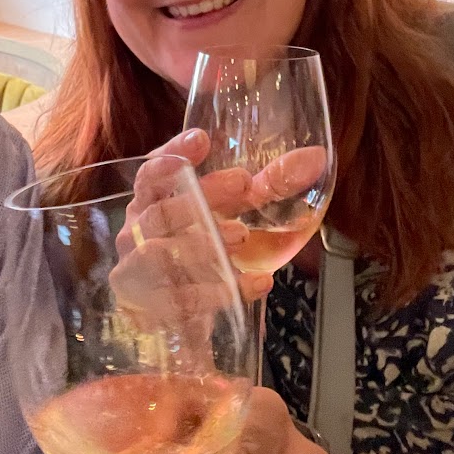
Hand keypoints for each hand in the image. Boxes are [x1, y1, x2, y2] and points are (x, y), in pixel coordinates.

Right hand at [126, 130, 320, 303]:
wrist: (183, 314)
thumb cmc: (205, 247)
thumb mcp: (236, 213)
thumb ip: (268, 185)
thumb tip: (316, 157)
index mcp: (151, 201)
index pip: (152, 173)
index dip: (173, 153)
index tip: (202, 139)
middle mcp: (137, 233)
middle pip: (160, 210)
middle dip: (201, 196)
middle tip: (245, 184)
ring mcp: (138, 273)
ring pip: (159, 254)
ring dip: (202, 243)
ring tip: (243, 235)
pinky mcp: (150, 310)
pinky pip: (180, 300)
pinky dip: (219, 290)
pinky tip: (256, 282)